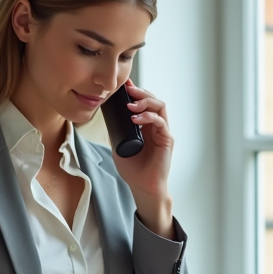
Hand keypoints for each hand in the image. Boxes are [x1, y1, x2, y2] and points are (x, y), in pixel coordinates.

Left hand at [111, 80, 173, 236]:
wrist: (143, 188)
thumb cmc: (134, 170)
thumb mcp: (119, 147)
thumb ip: (115, 134)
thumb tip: (105, 119)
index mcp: (146, 126)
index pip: (144, 104)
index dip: (136, 93)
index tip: (124, 86)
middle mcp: (157, 127)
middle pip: (154, 100)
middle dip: (141, 93)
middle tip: (128, 90)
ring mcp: (163, 133)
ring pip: (160, 107)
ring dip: (145, 101)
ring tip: (131, 104)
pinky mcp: (167, 140)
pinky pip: (160, 122)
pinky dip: (148, 117)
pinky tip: (135, 118)